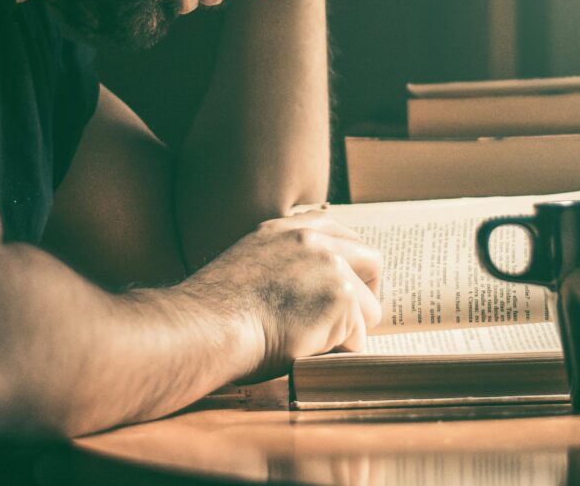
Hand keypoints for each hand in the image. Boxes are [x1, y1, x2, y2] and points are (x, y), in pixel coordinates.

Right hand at [179, 210, 381, 380]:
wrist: (207, 326)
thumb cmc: (217, 311)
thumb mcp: (248, 262)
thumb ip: (283, 261)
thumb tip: (309, 284)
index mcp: (288, 229)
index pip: (339, 233)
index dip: (349, 264)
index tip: (346, 285)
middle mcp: (314, 239)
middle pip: (372, 260)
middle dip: (367, 291)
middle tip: (350, 318)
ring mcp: (331, 266)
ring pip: (369, 305)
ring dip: (350, 328)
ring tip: (316, 341)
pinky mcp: (341, 298)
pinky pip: (357, 336)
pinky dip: (338, 350)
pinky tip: (309, 350)